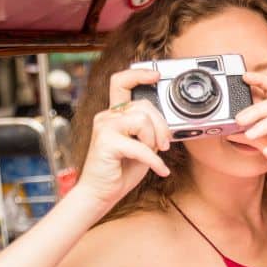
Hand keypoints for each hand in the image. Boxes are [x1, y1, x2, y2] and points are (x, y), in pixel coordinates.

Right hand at [76, 68, 170, 207]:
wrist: (100, 192)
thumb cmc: (121, 169)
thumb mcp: (141, 144)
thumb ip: (149, 129)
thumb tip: (166, 124)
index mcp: (115, 114)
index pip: (121, 83)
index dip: (138, 74)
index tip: (156, 75)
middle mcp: (107, 116)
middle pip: (144, 105)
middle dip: (161, 125)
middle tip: (164, 144)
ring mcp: (104, 127)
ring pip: (142, 119)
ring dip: (154, 139)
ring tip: (154, 154)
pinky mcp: (106, 142)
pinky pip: (140, 146)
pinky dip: (154, 160)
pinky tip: (160, 170)